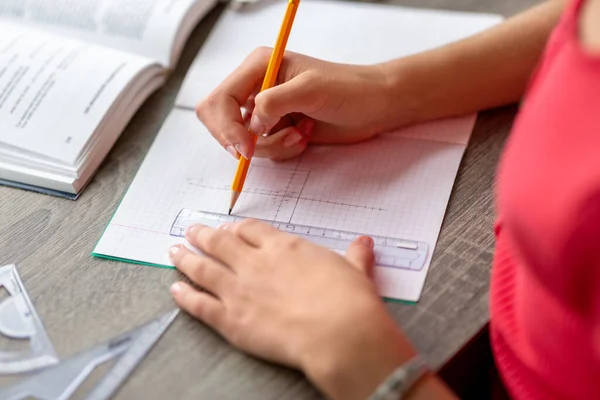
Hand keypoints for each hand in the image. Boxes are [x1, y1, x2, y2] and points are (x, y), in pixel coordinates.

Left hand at [169, 220, 415, 399]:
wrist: (338, 333)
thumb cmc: (349, 300)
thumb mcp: (355, 271)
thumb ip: (355, 256)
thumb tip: (364, 243)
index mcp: (284, 247)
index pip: (251, 230)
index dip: (236, 229)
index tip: (229, 229)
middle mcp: (255, 263)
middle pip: (220, 243)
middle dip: (204, 235)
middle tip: (191, 230)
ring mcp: (239, 290)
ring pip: (204, 268)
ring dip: (187, 258)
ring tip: (175, 251)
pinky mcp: (231, 320)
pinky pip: (200, 305)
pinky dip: (185, 296)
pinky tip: (176, 289)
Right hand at [196, 47, 405, 160]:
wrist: (373, 106)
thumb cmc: (348, 89)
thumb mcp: (311, 89)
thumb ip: (274, 101)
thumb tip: (251, 124)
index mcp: (258, 67)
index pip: (220, 100)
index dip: (226, 127)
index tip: (246, 147)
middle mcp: (257, 88)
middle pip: (221, 122)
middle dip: (241, 140)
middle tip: (258, 149)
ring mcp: (266, 111)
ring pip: (244, 142)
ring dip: (272, 146)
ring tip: (299, 134)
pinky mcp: (278, 130)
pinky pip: (264, 151)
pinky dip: (282, 150)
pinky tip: (304, 136)